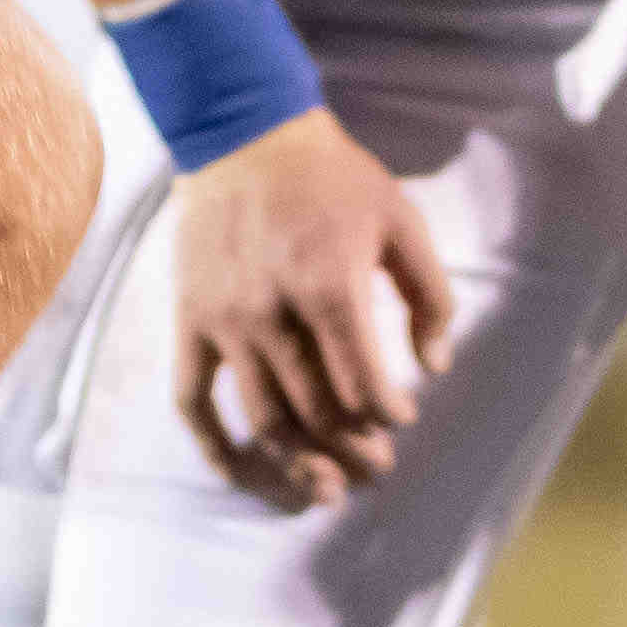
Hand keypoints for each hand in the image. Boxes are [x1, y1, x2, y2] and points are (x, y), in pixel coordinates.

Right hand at [170, 105, 451, 506]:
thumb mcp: (401, 221)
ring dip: (298, 465)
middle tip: (377, 470)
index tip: (401, 419)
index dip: (389, 414)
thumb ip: (429, 295)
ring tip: (328, 491)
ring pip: (263, 418)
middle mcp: (271, 312)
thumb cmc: (333, 180)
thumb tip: (436, 366)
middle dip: (353, 450)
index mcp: (328, 284)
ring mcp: (224, 322)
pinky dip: (217, 448)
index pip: (362, 383)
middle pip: (316, 410)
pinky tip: (248, 475)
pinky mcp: (189, 322)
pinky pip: (194, 402)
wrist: (243, 136)